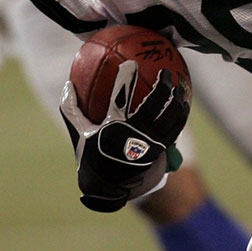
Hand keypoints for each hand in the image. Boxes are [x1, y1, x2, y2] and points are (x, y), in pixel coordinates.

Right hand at [59, 61, 188, 212]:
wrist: (107, 187)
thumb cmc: (92, 156)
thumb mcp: (78, 133)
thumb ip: (71, 108)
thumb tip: (67, 83)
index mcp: (114, 128)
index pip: (120, 99)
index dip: (126, 80)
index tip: (131, 63)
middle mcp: (135, 135)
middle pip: (155, 104)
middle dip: (164, 84)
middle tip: (167, 72)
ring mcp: (150, 143)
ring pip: (171, 116)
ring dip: (178, 99)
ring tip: (180, 87)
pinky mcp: (160, 150)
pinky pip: (176, 129)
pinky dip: (181, 115)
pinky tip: (184, 106)